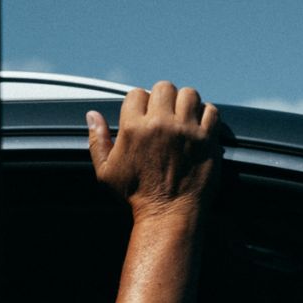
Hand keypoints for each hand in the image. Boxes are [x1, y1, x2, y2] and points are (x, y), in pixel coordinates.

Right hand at [86, 80, 220, 224]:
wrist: (168, 215)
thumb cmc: (136, 196)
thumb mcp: (107, 171)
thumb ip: (97, 141)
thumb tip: (92, 115)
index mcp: (134, 128)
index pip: (137, 94)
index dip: (140, 104)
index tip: (144, 117)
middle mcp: (160, 124)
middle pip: (164, 87)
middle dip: (163, 99)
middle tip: (165, 115)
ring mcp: (186, 130)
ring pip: (189, 94)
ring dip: (186, 103)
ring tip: (183, 117)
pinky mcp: (207, 139)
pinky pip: (211, 111)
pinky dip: (206, 115)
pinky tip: (199, 126)